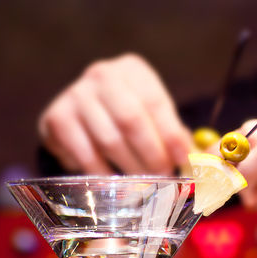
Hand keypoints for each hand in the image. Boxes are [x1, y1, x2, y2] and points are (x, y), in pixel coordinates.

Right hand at [38, 53, 193, 174]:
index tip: (185, 162)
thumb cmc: (123, 118)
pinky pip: (85, 154)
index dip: (172, 136)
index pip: (156, 103)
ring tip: (144, 187)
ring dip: (130, 170)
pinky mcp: (57, 118)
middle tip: (164, 179)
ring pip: (109, 140)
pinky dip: (103, 175)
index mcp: (133, 70)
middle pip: (132, 121)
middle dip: (152, 156)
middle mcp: (102, 75)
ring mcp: (76, 95)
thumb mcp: (150, 117)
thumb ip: (172, 136)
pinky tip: (116, 186)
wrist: (75, 116)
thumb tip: (199, 165)